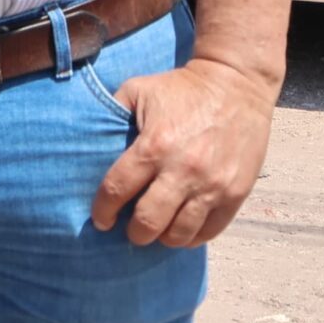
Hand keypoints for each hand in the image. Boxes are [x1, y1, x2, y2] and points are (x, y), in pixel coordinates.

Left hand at [88, 57, 277, 248]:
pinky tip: (182, 229)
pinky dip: (192, 237)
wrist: (236, 84)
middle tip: (130, 230)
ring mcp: (212, 185)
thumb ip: (112, 113)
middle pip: (149, 222)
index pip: (117, 191)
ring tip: (157, 230)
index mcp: (154, 146)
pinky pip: (210, 231)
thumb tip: (87, 139)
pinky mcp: (236, 193)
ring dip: (162, 238)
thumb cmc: (181, 88)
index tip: (101, 219)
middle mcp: (183, 171)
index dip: (103, 211)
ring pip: (179, 234)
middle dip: (133, 233)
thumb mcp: (138, 90)